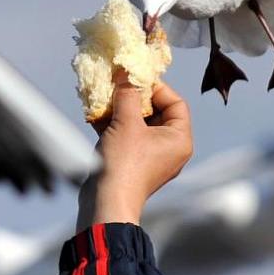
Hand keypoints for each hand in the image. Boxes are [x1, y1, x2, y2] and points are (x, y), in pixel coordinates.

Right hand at [80, 79, 193, 229]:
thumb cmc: (124, 163)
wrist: (106, 202)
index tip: (135, 80)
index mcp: (179, 139)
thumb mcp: (127, 122)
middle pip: (155, 112)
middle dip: (133, 97)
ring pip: (137, 124)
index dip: (156, 88)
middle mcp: (169, 148)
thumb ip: (128, 94)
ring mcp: (150, 157)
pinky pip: (126, 137)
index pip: (176, 103)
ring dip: (119, 109)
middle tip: (116, 85)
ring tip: (103, 98)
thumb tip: (126, 72)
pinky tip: (95, 114)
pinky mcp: (132, 163)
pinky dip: (113, 125)